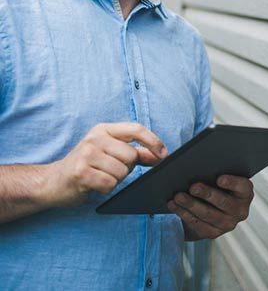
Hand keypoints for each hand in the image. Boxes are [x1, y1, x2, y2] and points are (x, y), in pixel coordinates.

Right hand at [48, 123, 167, 206]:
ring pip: (122, 172)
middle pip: (131, 156)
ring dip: (115, 180)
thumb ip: (136, 152)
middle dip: (126, 168)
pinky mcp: (80, 173)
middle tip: (110, 170)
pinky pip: (109, 184)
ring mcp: (86, 155)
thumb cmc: (87, 166)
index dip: (153, 141)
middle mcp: (95, 138)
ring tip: (100, 176)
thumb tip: (160, 155)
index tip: (164, 155)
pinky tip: (94, 185)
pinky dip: (106, 189)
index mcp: (104, 129)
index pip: (136, 129)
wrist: (51, 182)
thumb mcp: (110, 153)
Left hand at [167, 175, 253, 239]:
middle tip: (193, 186)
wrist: (210, 207)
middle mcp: (240, 211)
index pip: (243, 187)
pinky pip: (197, 223)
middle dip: (207, 194)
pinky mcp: (212, 233)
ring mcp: (227, 224)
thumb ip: (214, 168)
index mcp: (245, 193)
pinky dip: (183, 213)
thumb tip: (194, 161)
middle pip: (223, 202)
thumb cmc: (214, 184)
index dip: (232, 183)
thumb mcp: (219, 176)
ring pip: (207, 214)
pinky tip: (173, 205)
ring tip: (178, 196)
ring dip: (191, 204)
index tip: (220, 178)